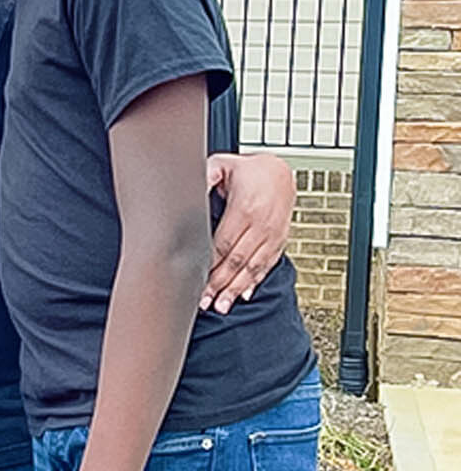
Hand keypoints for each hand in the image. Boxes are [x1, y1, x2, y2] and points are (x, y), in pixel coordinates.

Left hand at [203, 150, 294, 312]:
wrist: (280, 170)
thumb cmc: (248, 170)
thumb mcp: (222, 165)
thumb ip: (205, 177)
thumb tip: (188, 188)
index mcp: (245, 209)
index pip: (224, 244)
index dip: (210, 264)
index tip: (197, 278)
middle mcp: (261, 225)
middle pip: (237, 261)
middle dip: (220, 284)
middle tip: (205, 301)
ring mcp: (273, 235)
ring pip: (253, 268)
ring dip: (236, 289)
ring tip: (222, 305)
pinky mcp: (280, 240)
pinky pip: (267, 265)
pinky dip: (255, 281)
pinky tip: (244, 294)